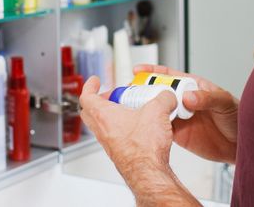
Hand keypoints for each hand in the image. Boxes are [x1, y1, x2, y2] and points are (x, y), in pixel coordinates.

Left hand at [80, 76, 200, 205]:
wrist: (148, 172)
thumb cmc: (144, 147)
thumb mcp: (158, 111)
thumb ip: (163, 98)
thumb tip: (167, 96)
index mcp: (103, 115)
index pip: (86, 96)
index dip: (89, 86)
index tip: (95, 81)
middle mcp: (102, 130)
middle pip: (90, 112)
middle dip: (99, 101)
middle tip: (111, 95)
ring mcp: (109, 143)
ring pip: (103, 125)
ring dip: (112, 115)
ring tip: (130, 110)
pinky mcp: (119, 153)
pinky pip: (115, 137)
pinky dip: (122, 129)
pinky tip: (139, 128)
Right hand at [134, 64, 238, 163]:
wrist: (241, 145)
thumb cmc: (237, 117)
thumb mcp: (224, 103)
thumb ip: (206, 98)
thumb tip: (187, 97)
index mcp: (193, 86)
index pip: (169, 75)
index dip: (152, 71)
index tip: (138, 70)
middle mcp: (183, 100)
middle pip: (158, 92)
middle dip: (142, 90)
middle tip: (131, 93)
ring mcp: (180, 117)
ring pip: (157, 110)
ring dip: (145, 109)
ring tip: (133, 109)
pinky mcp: (179, 134)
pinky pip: (161, 128)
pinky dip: (152, 127)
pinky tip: (146, 126)